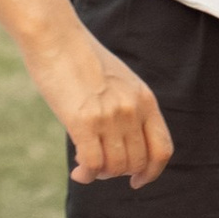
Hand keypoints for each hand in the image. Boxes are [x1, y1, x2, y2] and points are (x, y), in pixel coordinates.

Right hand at [29, 18, 172, 187]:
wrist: (56, 37)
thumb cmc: (80, 57)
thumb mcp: (119, 80)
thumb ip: (127, 107)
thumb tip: (122, 140)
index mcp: (145, 99)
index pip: (162, 149)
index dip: (152, 171)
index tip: (137, 180)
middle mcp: (132, 110)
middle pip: (137, 162)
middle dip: (119, 173)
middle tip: (101, 168)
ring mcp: (110, 117)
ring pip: (116, 167)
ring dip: (101, 174)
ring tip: (87, 168)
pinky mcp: (84, 122)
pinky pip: (93, 163)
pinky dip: (87, 174)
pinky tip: (78, 172)